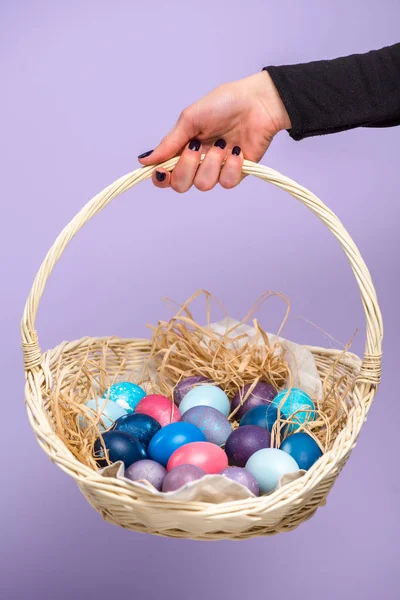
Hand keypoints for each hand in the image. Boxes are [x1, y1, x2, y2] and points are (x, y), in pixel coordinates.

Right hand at [137, 71, 290, 191]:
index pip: (165, 175)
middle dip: (187, 167)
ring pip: (203, 185)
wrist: (258, 103)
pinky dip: (232, 166)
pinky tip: (237, 151)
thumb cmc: (224, 104)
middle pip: (180, 185)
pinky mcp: (236, 174)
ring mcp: (216, 170)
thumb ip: (168, 143)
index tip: (163, 169)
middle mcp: (197, 163)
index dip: (160, 178)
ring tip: (222, 143)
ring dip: (211, 163)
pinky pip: (227, 183)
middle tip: (197, 147)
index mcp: (182, 149)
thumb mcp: (190, 119)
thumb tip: (144, 160)